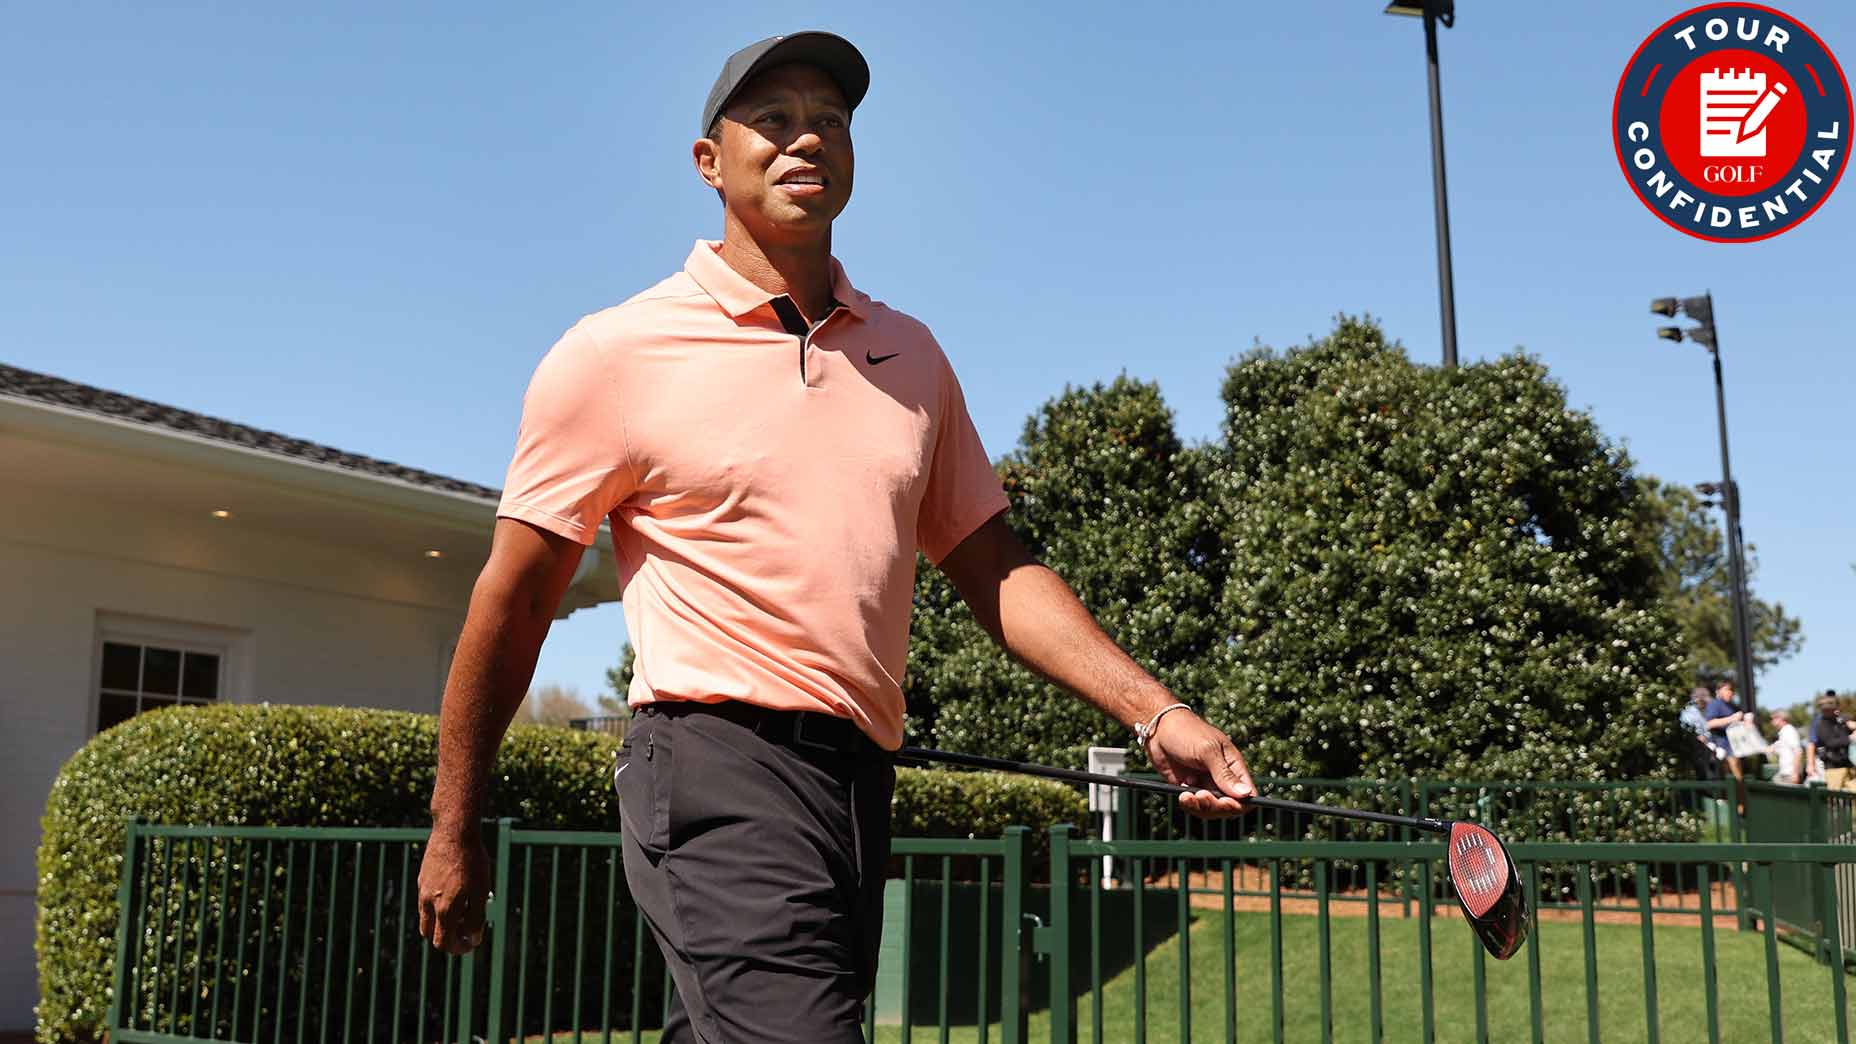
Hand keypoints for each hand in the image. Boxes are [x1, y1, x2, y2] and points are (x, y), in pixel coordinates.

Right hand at [418, 826, 490, 954]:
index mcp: (443, 909)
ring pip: (426, 918)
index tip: (470, 944)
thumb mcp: (481, 891)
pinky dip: (437, 907)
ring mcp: (422, 890)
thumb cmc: (472, 861)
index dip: (457, 948)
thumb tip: (473, 939)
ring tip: (463, 910)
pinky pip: (426, 902)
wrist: (455, 831)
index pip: (443, 943)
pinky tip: (456, 893)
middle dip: (447, 938)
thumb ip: (476, 918)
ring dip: (441, 922)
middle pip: (430, 934)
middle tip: (466, 930)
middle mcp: (427, 903)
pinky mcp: (422, 878)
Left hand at [1145, 709, 1255, 817]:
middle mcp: (1222, 778)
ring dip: (1200, 806)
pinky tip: (1181, 790)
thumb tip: (1246, 794)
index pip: (1248, 794)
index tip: (1224, 802)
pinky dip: (1189, 803)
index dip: (1239, 804)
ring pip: (1211, 809)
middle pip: (1229, 806)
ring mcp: (1205, 784)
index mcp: (1233, 766)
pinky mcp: (1189, 788)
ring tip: (1186, 794)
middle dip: (1215, 805)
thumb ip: (1224, 774)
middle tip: (1199, 794)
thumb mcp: (1207, 751)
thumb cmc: (1186, 732)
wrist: (1158, 728)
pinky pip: (1194, 806)